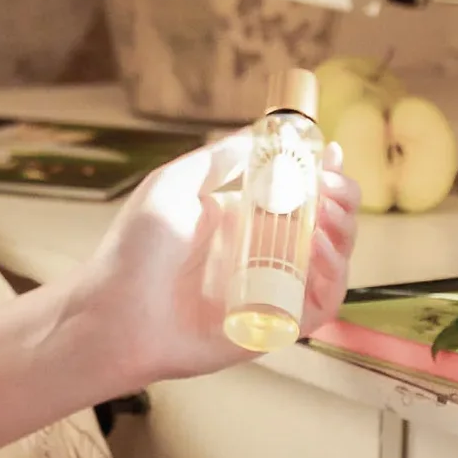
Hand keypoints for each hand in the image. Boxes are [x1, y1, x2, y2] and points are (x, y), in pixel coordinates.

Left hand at [66, 137, 358, 392]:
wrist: (115, 313)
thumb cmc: (134, 250)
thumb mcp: (175, 185)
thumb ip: (220, 158)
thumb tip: (265, 131)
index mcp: (243, 219)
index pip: (300, 193)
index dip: (323, 172)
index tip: (332, 152)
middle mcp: (263, 254)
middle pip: (326, 225)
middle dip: (341, 199)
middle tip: (333, 183)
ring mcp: (271, 290)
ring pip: (331, 264)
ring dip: (343, 233)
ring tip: (327, 213)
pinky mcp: (273, 326)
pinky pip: (320, 306)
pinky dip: (333, 278)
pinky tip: (318, 249)